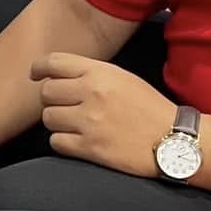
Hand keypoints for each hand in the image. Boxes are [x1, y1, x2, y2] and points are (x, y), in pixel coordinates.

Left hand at [32, 53, 176, 177]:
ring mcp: (90, 122)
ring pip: (48, 118)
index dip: (39, 68)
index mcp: (100, 72)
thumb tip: (56, 76)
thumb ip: (90, 74)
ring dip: (57, 122)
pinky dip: (63, 142)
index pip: (53, 62)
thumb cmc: (148, 107)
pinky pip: (56, 142)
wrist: (174, 140)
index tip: (36, 75)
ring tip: (75, 125)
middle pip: (46, 92)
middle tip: (64, 106)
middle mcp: (92, 93)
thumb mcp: (122, 78)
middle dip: (51, 100)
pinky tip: (77, 141)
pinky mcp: (90, 148)